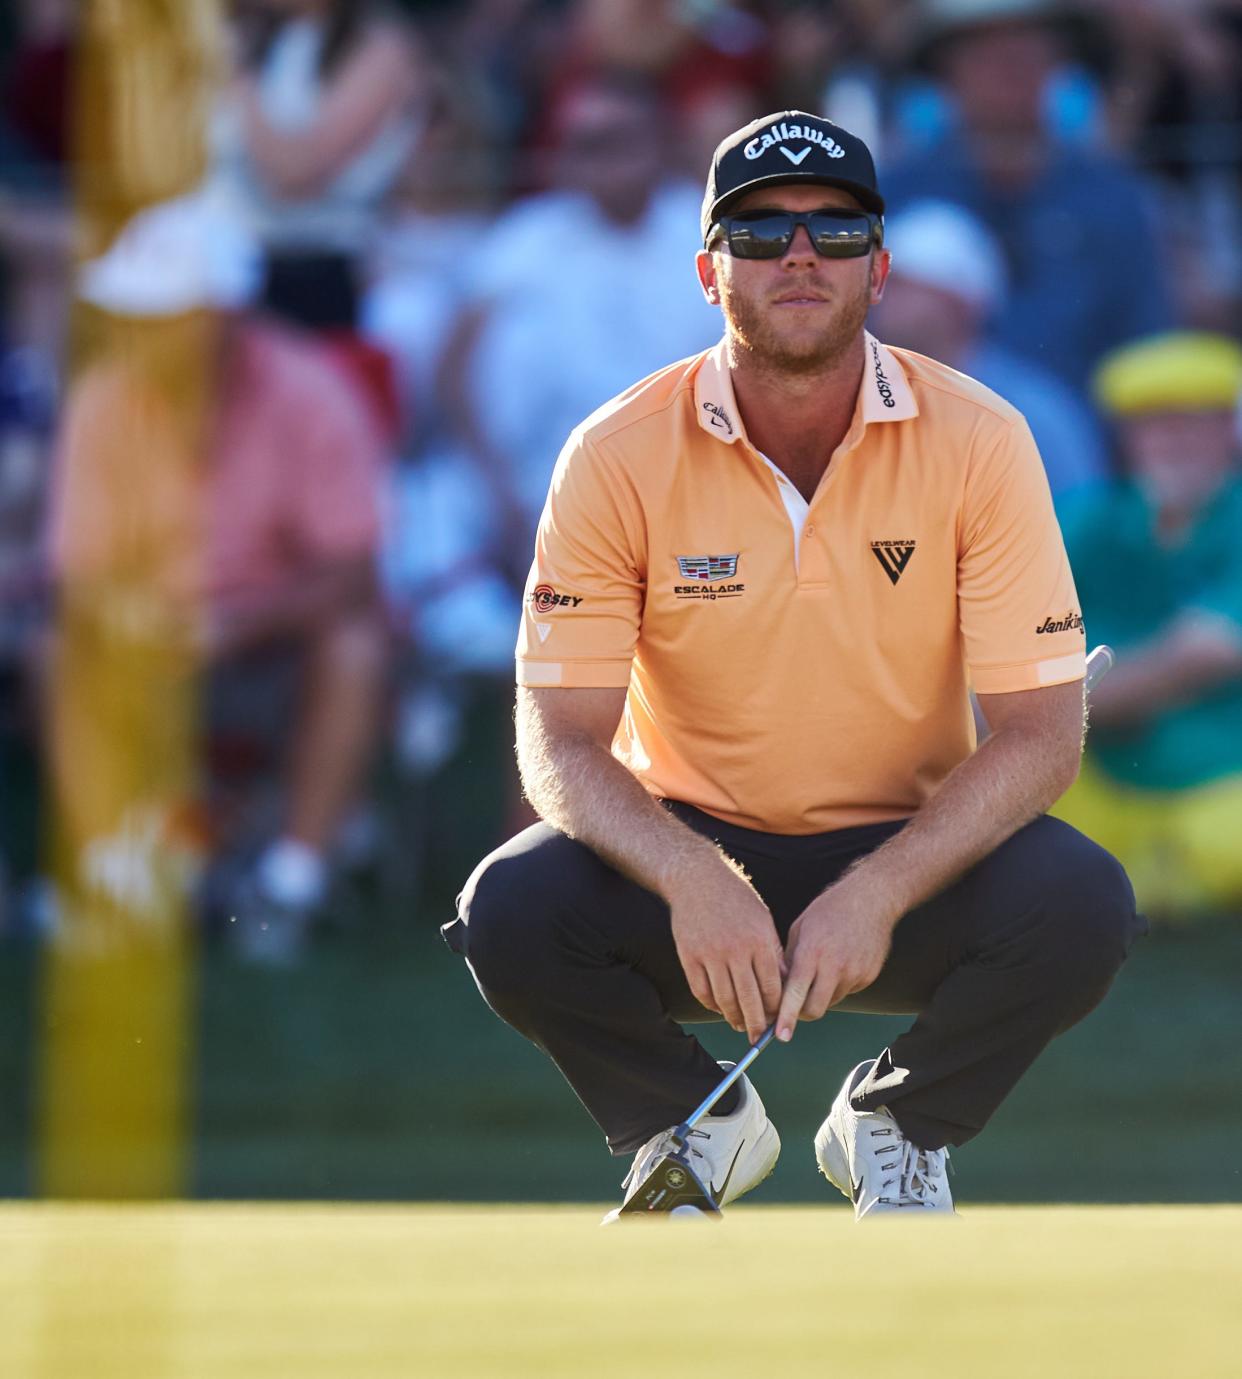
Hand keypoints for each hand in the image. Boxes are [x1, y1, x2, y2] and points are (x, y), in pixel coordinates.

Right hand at [667, 861, 784, 1044]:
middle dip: (756, 1023)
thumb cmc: (734, 897)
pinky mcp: (689, 956)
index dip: (775, 1007)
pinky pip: (701, 991)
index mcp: (759, 940)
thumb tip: (783, 984)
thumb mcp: (762, 919)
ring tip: (739, 1025)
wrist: (696, 878)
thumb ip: (772, 951)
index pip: (772, 986)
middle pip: (749, 999)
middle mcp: (735, 950)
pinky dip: (711, 1004)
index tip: (777, 1018)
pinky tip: (719, 1008)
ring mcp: (710, 954)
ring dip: (733, 1017)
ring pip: (725, 999)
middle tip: (759, 1037)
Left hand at [775, 875, 900, 1041]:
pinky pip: (846, 992)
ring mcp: (855, 973)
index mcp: (812, 952)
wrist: (871, 898)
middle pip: (814, 1010)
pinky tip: (838, 962)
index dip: (785, 1018)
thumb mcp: (799, 928)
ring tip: (820, 969)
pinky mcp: (868, 976)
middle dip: (800, 1014)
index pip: (795, 995)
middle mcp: (835, 966)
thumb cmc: (830, 909)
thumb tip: (778, 988)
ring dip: (819, 996)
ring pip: (830, 1001)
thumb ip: (789, 960)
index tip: (779, 1035)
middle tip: (792, 1007)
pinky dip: (837, 986)